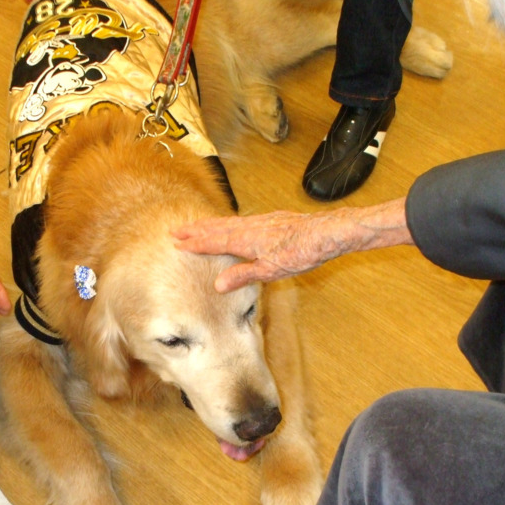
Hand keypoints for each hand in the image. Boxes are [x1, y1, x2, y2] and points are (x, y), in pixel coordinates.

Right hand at [172, 198, 412, 291]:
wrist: (328, 232)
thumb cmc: (303, 251)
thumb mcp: (272, 270)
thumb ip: (244, 275)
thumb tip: (218, 285)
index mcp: (247, 240)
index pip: (214, 242)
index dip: (196, 243)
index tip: (177, 243)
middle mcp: (251, 227)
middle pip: (218, 228)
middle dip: (196, 230)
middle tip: (176, 230)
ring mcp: (262, 221)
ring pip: (229, 222)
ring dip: (210, 224)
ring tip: (196, 225)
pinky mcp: (272, 220)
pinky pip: (242, 220)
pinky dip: (228, 222)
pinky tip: (231, 225)